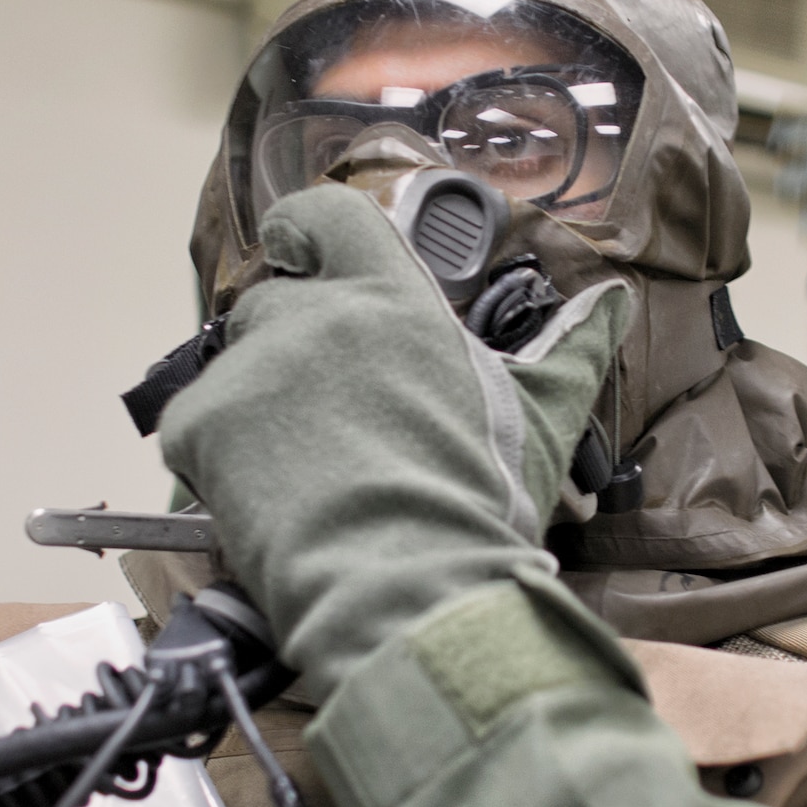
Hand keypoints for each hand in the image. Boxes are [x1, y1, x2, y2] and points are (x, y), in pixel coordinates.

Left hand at [160, 182, 631, 692]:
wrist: (413, 590)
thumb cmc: (479, 502)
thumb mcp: (543, 416)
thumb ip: (573, 344)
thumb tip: (613, 302)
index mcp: (394, 301)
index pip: (329, 217)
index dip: (307, 232)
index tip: (302, 252)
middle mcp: (318, 315)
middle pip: (274, 305)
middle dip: (291, 353)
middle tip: (329, 421)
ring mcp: (254, 368)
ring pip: (233, 370)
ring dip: (257, 411)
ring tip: (304, 475)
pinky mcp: (203, 425)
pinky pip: (193, 429)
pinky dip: (218, 461)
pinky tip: (268, 500)